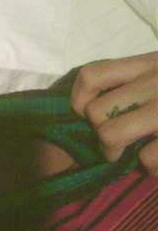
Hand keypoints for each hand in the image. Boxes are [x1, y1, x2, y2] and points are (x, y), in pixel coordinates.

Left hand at [70, 51, 157, 174]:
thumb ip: (131, 83)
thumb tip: (87, 111)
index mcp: (149, 64)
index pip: (90, 75)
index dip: (80, 99)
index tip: (89, 112)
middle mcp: (157, 81)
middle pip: (95, 112)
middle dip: (100, 132)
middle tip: (117, 140)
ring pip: (110, 135)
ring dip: (115, 152)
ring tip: (130, 153)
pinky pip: (146, 159)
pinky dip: (150, 166)